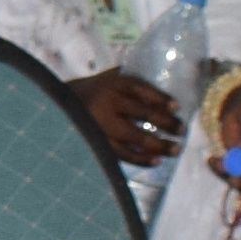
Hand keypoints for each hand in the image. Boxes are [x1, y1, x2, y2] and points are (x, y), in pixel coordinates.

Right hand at [65, 70, 185, 171]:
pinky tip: (156, 162)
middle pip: (142, 114)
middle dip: (166, 123)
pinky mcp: (97, 143)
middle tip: (182, 130)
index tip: (177, 107)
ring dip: (158, 145)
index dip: (161, 99)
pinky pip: (122, 154)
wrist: (58, 104)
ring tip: (176, 150)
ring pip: (135, 137)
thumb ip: (130, 78)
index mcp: (112, 85)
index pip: (142, 91)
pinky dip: (140, 159)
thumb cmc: (93, 90)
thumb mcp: (108, 77)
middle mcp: (108, 104)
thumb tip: (164, 78)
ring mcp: (102, 125)